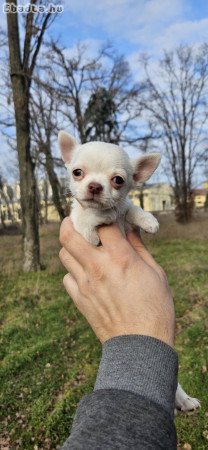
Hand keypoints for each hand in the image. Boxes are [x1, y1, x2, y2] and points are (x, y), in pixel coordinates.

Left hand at [59, 218, 174, 346]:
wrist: (140, 346)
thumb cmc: (155, 309)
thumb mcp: (156, 274)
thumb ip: (140, 249)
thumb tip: (130, 231)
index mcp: (121, 258)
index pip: (101, 224)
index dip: (102, 217)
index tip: (104, 217)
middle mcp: (98, 267)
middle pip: (69, 235)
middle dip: (70, 223)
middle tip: (76, 221)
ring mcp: (85, 284)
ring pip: (64, 254)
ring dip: (71, 247)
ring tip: (82, 248)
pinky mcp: (79, 300)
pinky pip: (66, 278)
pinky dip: (73, 272)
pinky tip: (85, 275)